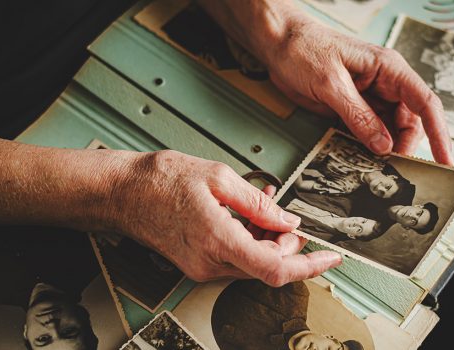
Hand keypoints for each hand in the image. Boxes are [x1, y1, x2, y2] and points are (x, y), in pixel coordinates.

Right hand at [110, 150, 341, 285]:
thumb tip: (287, 220)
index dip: (309, 265)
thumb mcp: (219, 177)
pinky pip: (236, 258)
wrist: (123, 192)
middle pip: (269, 266)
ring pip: (254, 262)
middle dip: (288, 243)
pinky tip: (249, 215)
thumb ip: (258, 204)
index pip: (276, 268)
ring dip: (269, 238)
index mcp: (218, 240)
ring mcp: (202, 266)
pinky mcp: (198, 263)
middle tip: (287, 214)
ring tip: (265, 204)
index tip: (330, 257)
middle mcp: (210, 262)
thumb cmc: (160, 181)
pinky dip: (251, 239)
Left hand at [266, 16, 453, 164]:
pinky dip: (366, 148)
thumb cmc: (304, 49)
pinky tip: (361, 160)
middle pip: (409, 122)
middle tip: (393, 171)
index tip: (445, 160)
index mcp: (388, 69)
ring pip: (388, 131)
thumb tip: (384, 146)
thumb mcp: (330, 83)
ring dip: (385, 151)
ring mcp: (368, 98)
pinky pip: (367, 132)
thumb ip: (358, 115)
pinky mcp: (352, 109)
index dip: (439, 133)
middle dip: (405, 147)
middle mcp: (384, 84)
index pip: (425, 102)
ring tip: (376, 169)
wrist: (278, 44)